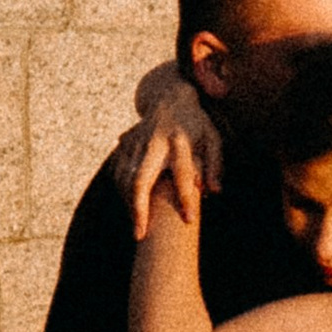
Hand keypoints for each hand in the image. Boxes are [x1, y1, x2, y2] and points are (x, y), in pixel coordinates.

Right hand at [109, 68, 224, 238]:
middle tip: (140, 235)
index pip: (183, 174)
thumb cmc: (196, 125)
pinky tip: (130, 207)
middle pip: (140, 179)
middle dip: (139, 209)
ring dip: (128, 205)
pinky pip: (117, 172)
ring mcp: (136, 142)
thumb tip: (213, 192)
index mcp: (180, 141)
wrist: (170, 96)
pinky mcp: (124, 143)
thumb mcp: (213, 139)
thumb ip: (215, 165)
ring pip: (124, 179)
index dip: (187, 198)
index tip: (189, 221)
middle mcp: (154, 142)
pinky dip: (121, 192)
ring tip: (138, 226)